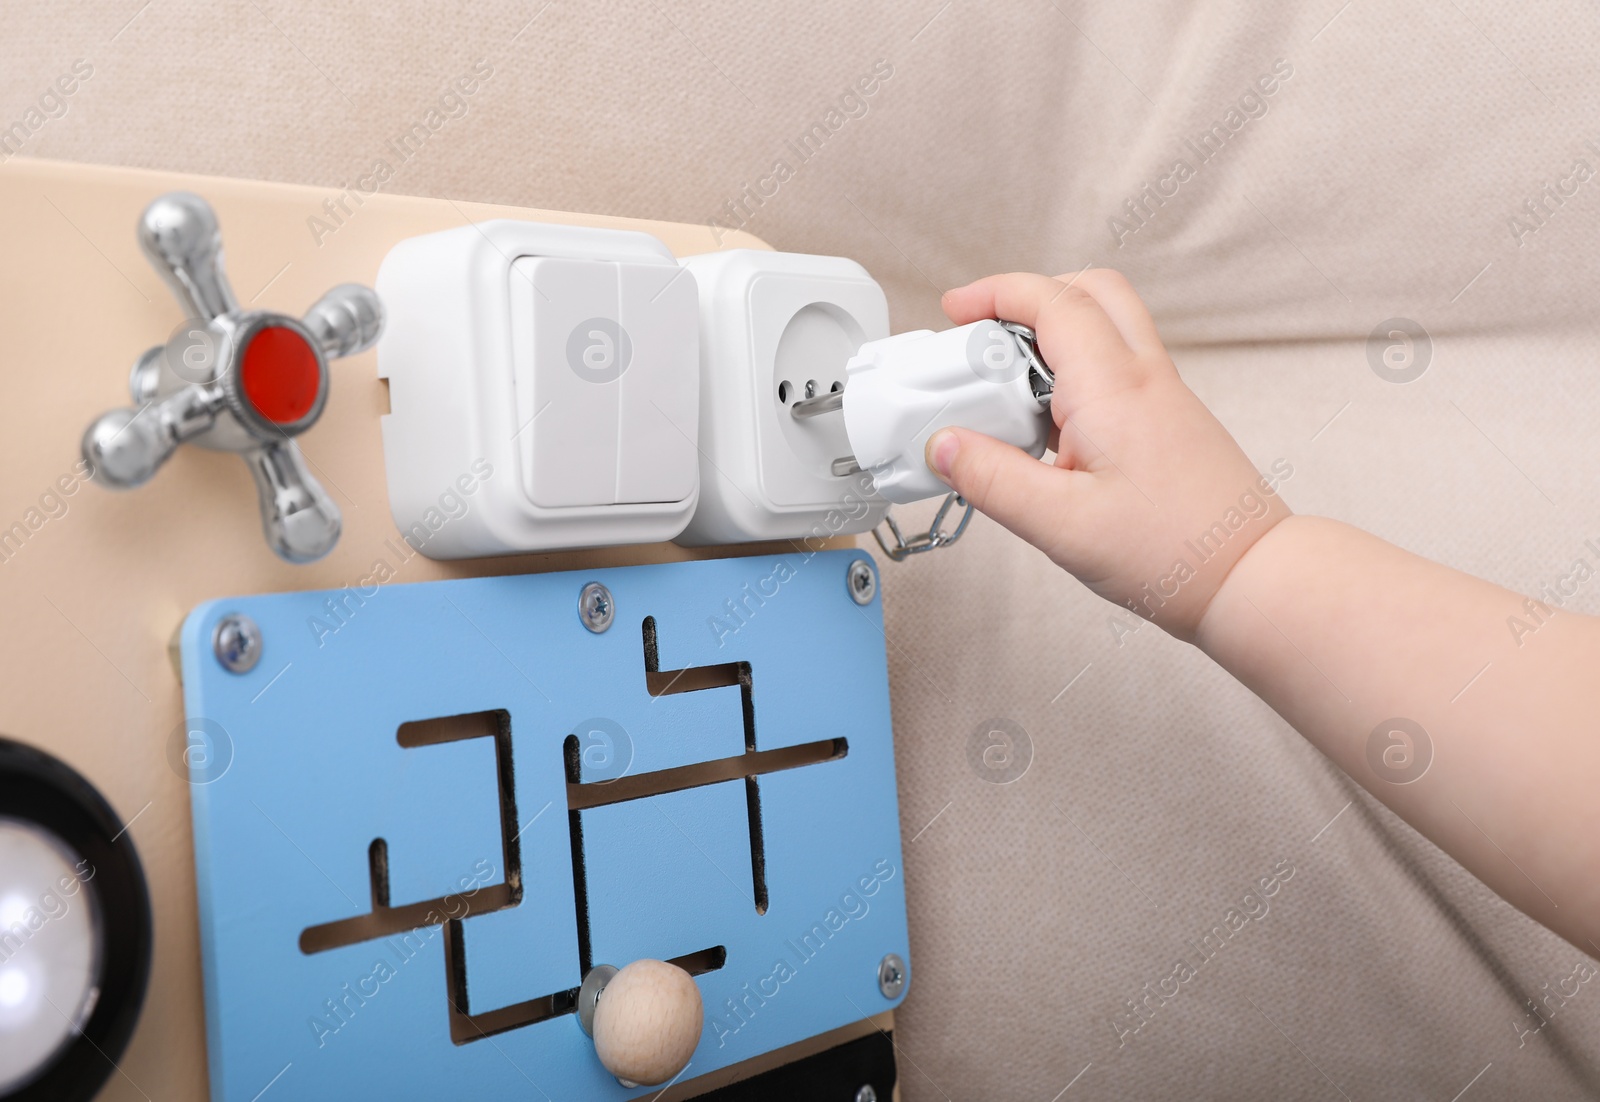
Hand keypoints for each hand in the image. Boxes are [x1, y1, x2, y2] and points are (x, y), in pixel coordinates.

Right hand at [927, 270, 1290, 641]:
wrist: (1247, 576)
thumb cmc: (1174, 552)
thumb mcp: (1060, 525)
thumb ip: (992, 480)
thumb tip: (942, 446)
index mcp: (1113, 387)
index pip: (1051, 301)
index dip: (995, 293)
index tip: (956, 309)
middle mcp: (1143, 378)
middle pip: (1087, 291)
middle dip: (1028, 298)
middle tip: (985, 334)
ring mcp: (1162, 396)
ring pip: (1105, 327)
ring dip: (1052, 337)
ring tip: (1010, 392)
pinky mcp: (1168, 420)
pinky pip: (1116, 369)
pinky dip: (1074, 374)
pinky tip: (1049, 429)